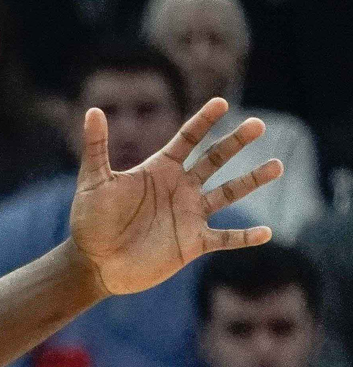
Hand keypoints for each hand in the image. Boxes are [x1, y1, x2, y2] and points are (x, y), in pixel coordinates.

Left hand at [68, 98, 281, 295]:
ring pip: (228, 193)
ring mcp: (190, 215)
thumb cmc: (89, 221)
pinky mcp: (193, 243)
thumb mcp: (92, 182)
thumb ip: (96, 147)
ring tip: (277, 166)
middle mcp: (180, 188)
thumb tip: (93, 111)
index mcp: (160, 170)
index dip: (204, 121)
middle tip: (258, 124)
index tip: (221, 103)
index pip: (188, 139)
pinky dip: (245, 237)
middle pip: (215, 159)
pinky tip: (266, 233)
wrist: (93, 262)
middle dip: (236, 142)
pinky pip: (225, 238)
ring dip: (252, 180)